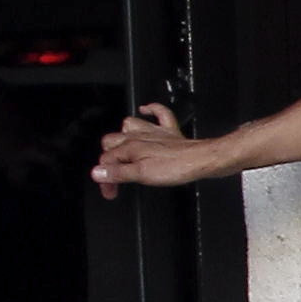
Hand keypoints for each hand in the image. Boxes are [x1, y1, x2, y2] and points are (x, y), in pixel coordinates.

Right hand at [89, 103, 217, 199]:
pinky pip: (159, 113)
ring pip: (130, 126)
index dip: (105, 177)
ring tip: (122, 152)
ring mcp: (155, 132)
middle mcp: (140, 136)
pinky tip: (146, 110)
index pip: (106, 160)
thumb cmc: (176, 167)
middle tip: (114, 177)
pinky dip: (152, 110)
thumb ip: (118, 173)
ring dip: (123, 136)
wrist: (203, 159)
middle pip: (112, 141)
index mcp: (130, 147)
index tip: (110, 192)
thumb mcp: (142, 174)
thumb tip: (97, 172)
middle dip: (109, 158)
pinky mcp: (170, 132)